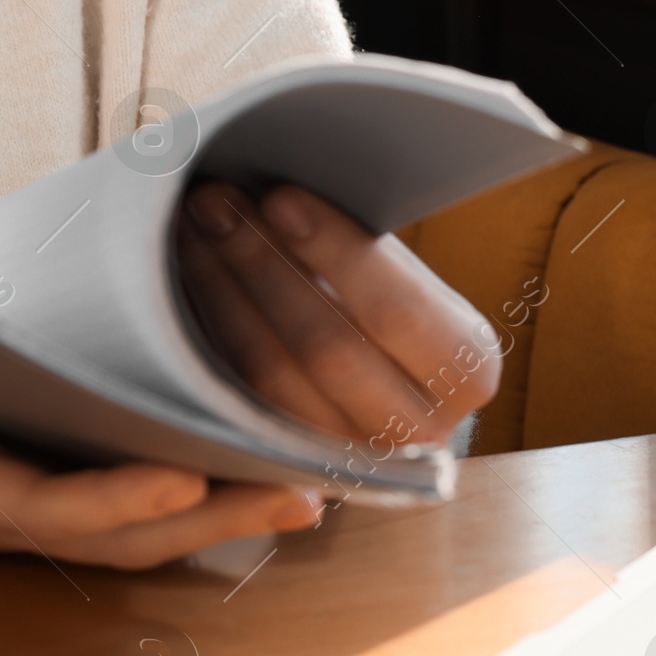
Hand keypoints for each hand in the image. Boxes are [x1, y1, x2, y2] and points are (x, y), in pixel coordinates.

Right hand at [0, 250, 323, 567]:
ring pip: (131, 538)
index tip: (181, 479)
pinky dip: (189, 510)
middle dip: (208, 520)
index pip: (31, 502)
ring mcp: (11, 513)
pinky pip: (120, 518)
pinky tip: (252, 480)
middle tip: (304, 492)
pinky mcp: (24, 502)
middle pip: (114, 536)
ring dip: (218, 521)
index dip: (107, 498)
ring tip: (310, 488)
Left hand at [176, 181, 502, 450]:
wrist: (383, 391)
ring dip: (222, 288)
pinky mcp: (291, 464)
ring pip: (271, 373)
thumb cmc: (386, 309)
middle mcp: (419, 431)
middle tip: (214, 200)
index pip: (397, 312)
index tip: (278, 198)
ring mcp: (351, 458)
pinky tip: (188, 270)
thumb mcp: (402, 282)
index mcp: (468, 370)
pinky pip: (237, 394)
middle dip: (261, 263)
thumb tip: (276, 191)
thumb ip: (358, 251)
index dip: (335, 253)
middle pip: (326, 346)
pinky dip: (208, 325)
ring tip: (192, 224)